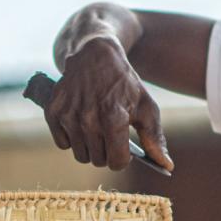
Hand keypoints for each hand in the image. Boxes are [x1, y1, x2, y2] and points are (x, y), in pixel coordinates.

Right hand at [44, 38, 172, 171]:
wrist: (94, 54)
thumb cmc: (124, 83)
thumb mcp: (146, 106)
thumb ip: (155, 138)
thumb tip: (167, 166)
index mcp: (114, 118)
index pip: (117, 163)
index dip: (123, 158)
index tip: (124, 149)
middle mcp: (88, 119)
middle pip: (97, 161)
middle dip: (107, 152)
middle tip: (110, 135)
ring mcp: (68, 115)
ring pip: (80, 155)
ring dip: (89, 147)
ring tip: (96, 129)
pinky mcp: (53, 111)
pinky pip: (62, 143)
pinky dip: (71, 138)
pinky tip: (79, 123)